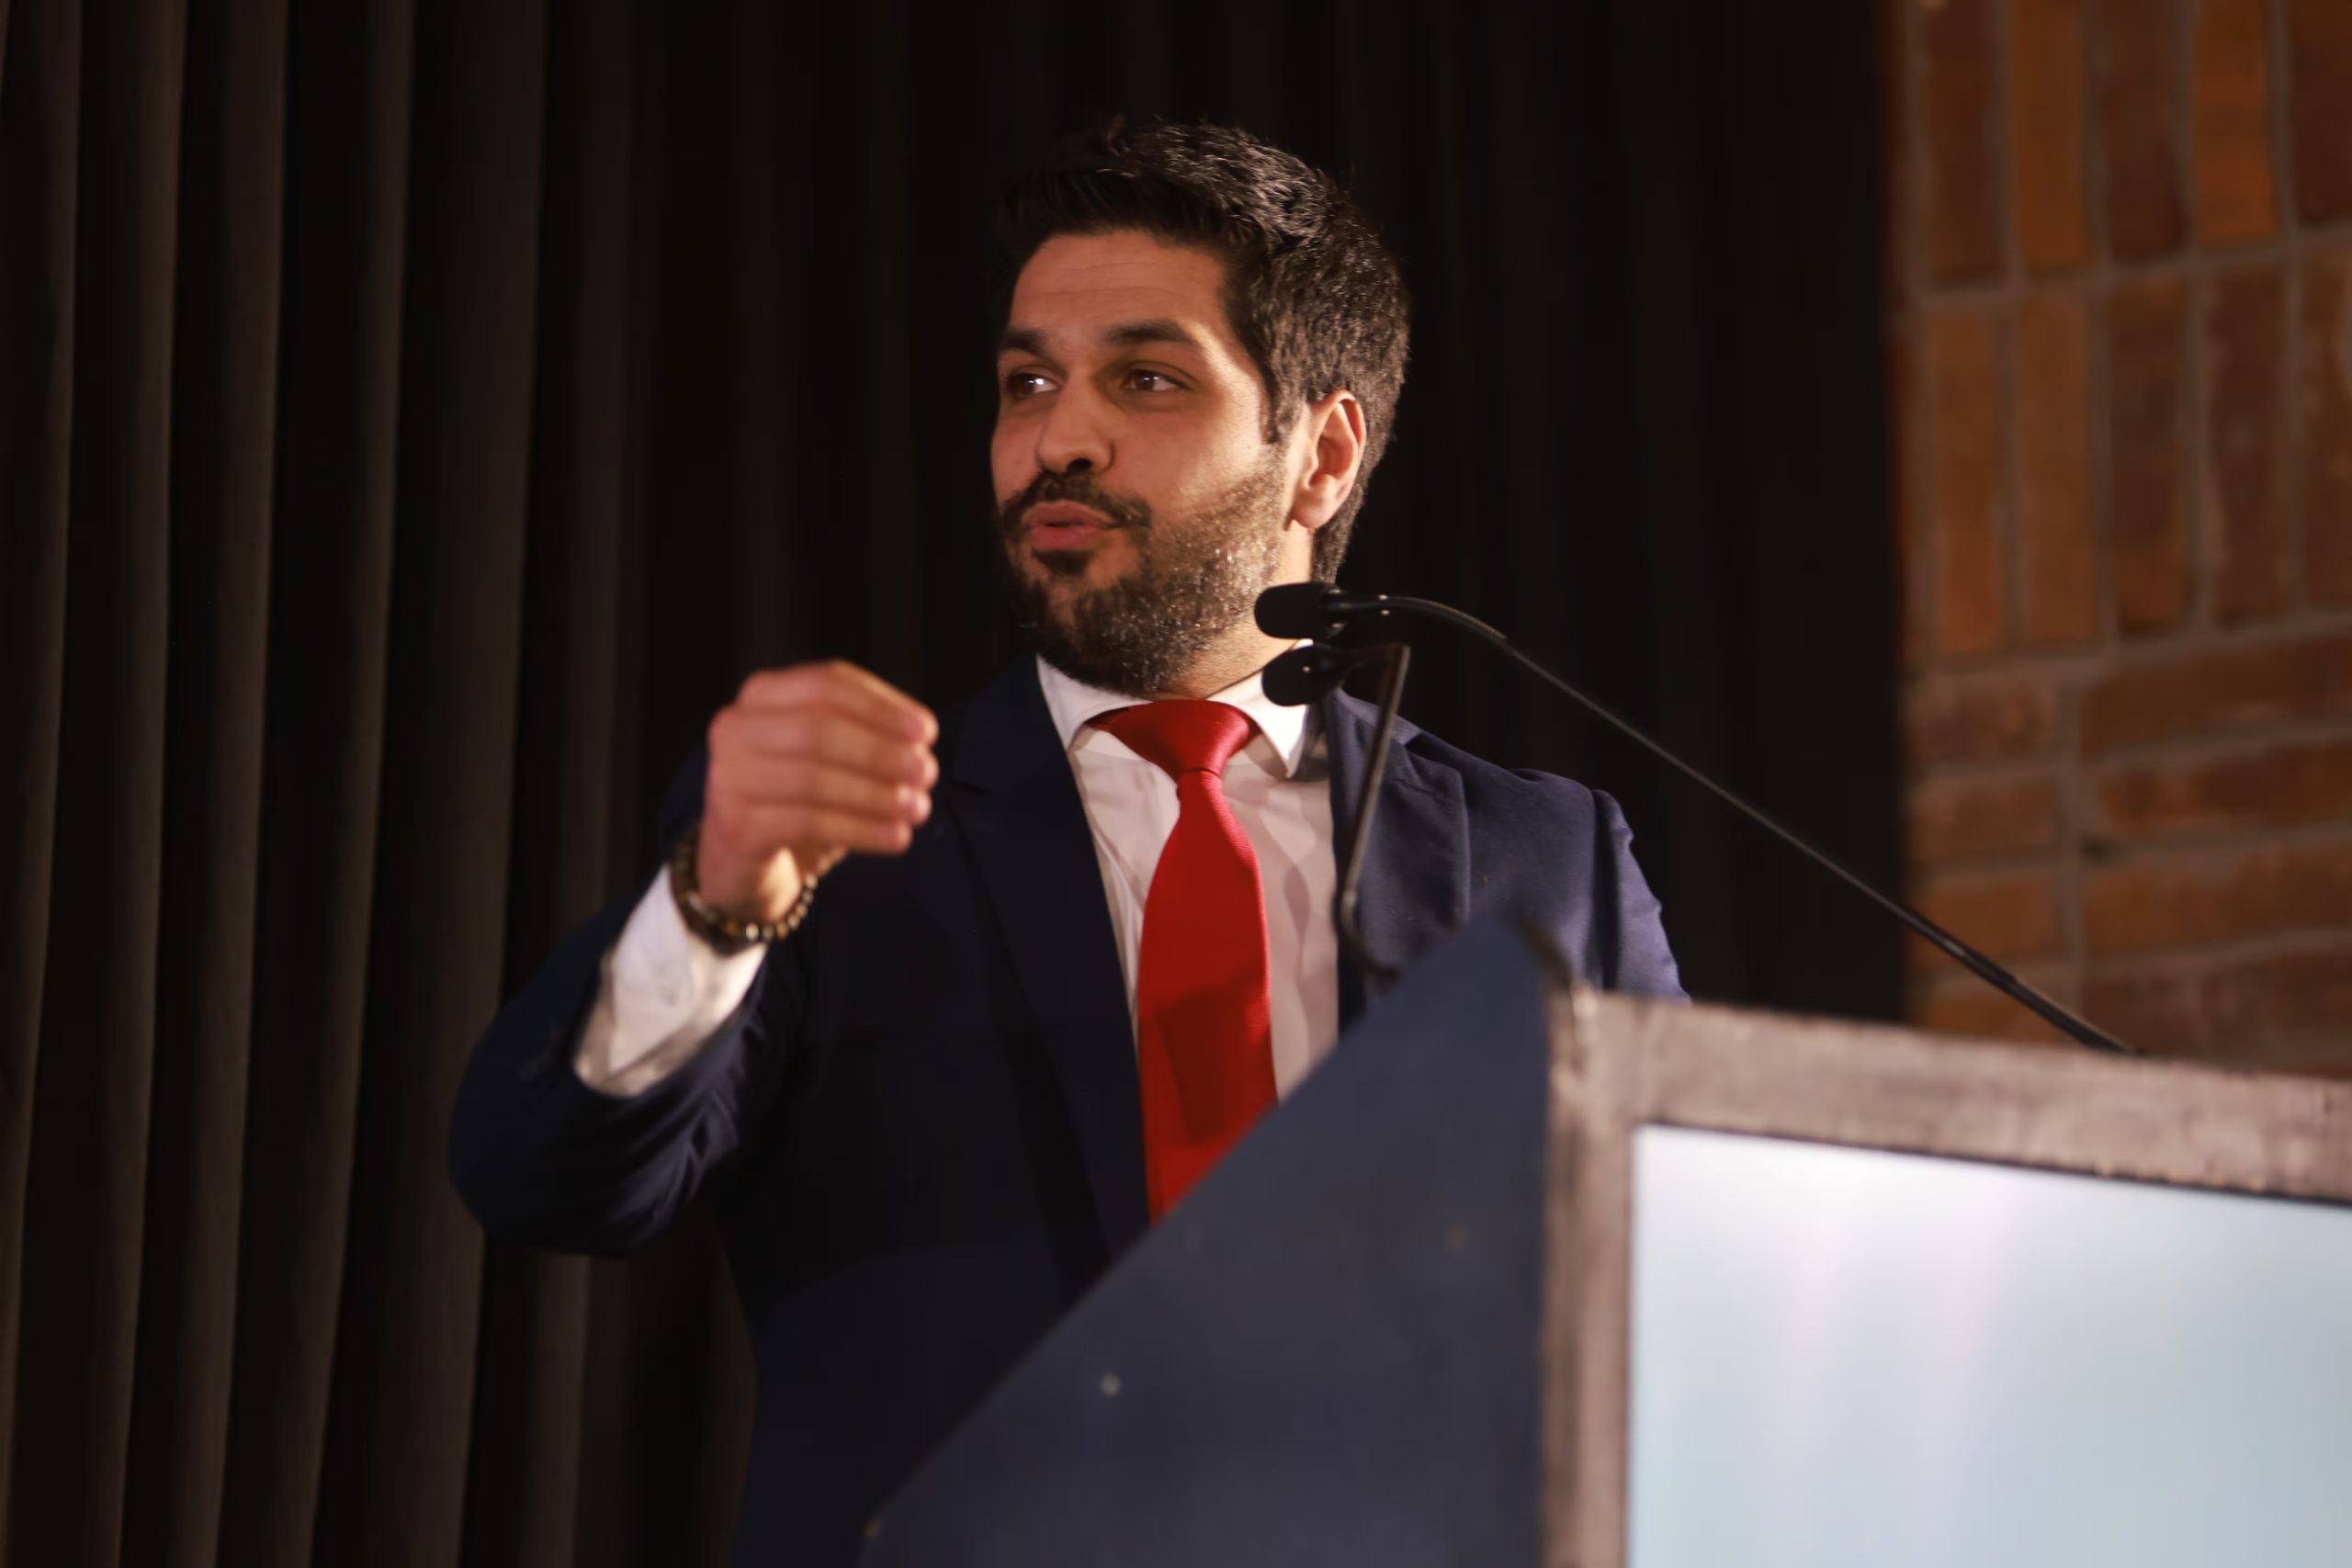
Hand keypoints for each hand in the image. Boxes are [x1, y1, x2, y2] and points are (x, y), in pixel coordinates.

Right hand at [695, 660, 937, 921]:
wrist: (742, 862)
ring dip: (877, 794)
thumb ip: (865, 735)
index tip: (927, 731)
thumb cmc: (794, 799)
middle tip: (926, 773)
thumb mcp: (826, 756)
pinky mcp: (735, 827)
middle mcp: (734, 729)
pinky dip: (862, 829)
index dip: (881, 706)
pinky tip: (896, 837)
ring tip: (918, 808)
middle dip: (881, 751)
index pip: (826, 684)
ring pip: (813, 778)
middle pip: (818, 728)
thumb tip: (919, 739)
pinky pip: (808, 823)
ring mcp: (727, 778)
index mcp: (760, 695)